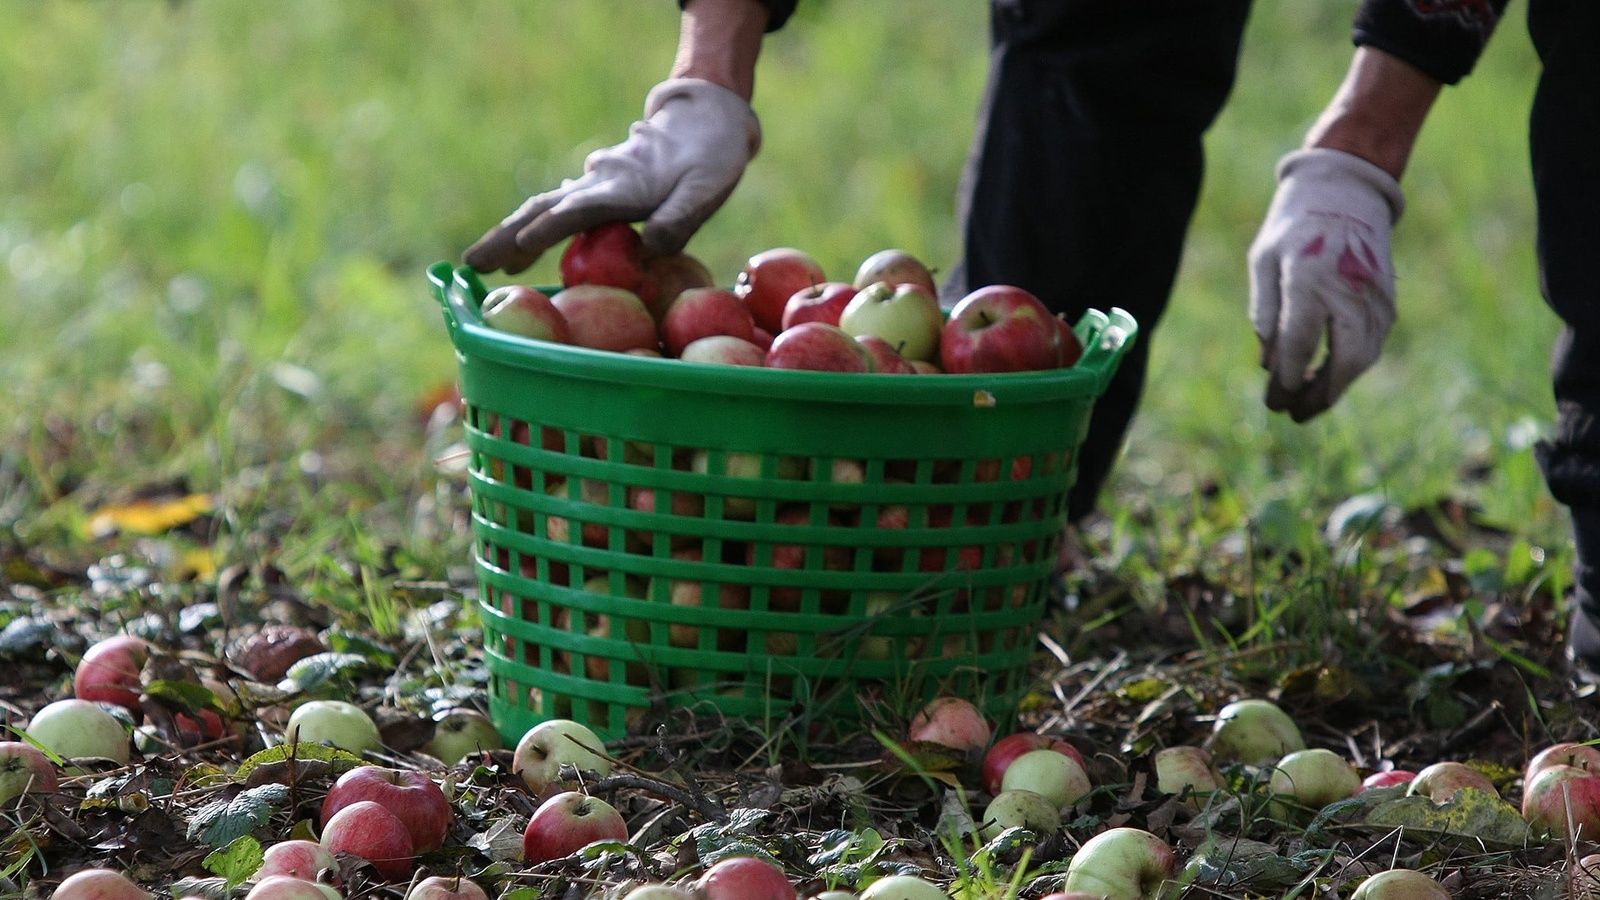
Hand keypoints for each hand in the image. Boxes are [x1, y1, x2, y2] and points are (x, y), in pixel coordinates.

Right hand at [465, 78, 759, 273]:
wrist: (705, 120)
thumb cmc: (710, 159)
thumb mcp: (705, 189)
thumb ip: (680, 218)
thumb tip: (652, 249)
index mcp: (621, 188)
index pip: (575, 212)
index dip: (548, 231)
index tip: (519, 247)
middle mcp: (599, 185)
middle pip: (542, 211)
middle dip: (506, 237)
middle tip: (472, 264)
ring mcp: (595, 186)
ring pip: (543, 209)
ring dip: (511, 235)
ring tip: (482, 264)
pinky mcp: (599, 191)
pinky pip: (558, 211)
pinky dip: (534, 228)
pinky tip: (522, 247)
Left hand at [1247, 148, 1403, 420]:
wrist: (1348, 188)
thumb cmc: (1295, 224)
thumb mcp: (1263, 259)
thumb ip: (1265, 311)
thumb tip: (1269, 362)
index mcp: (1310, 277)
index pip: (1299, 345)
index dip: (1286, 380)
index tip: (1273, 401)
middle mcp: (1350, 289)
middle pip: (1344, 361)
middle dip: (1318, 395)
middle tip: (1293, 415)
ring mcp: (1376, 295)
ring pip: (1364, 357)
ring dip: (1337, 386)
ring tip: (1308, 403)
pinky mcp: (1388, 299)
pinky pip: (1373, 344)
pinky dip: (1352, 367)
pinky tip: (1329, 377)